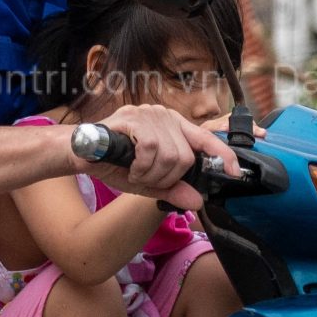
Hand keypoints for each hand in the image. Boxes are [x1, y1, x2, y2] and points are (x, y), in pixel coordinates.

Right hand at [80, 104, 236, 210]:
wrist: (81, 154)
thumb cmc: (115, 164)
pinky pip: (151, 150)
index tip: (234, 172)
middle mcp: (165, 116)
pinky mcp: (135, 117)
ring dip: (151, 174)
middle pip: (185, 157)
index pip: (206, 139)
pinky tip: (130, 167)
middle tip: (146, 179)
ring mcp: (150, 114)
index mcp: (173, 126)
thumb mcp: (148, 182)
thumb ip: (173, 190)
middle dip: (167, 178)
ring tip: (135, 173)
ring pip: (170, 155)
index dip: (223, 155)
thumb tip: (198, 202)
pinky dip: (141, 167)